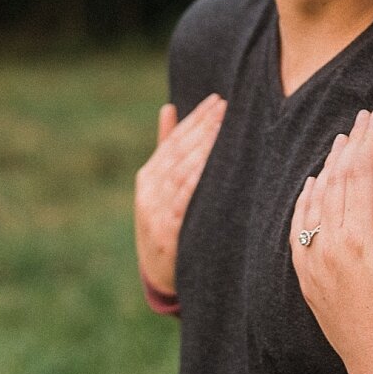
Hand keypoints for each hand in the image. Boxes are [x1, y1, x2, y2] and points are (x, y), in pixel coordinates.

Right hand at [135, 93, 225, 299]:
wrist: (158, 273)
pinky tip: (210, 165)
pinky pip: (182, 202)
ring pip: (180, 173)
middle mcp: (148, 191)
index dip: (195, 119)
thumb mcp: (161, 187)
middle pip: (178, 153)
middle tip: (225, 107)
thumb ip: (165, 148)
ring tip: (222, 128)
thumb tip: (168, 107)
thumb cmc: (166, 222)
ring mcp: (155, 211)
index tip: (217, 101)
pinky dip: (195, 182)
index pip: (174, 141)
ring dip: (201, 149)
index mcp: (148, 177)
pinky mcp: (165, 232)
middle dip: (203, 128)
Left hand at [291, 110, 372, 373]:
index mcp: (359, 241)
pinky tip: (312, 185)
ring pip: (315, 201)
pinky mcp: (308, 279)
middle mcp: (329, 248)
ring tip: (340, 141)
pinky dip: (305, 201)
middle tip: (361, 119)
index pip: (359, 177)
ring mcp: (314, 264)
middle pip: (336, 182)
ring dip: (327, 168)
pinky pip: (298, 229)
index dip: (368, 143)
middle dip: (350, 147)